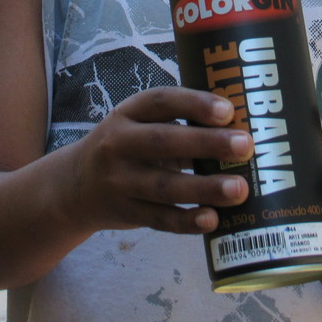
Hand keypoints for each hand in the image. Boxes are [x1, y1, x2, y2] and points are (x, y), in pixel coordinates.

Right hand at [70, 86, 253, 235]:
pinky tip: (213, 219)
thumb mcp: (139, 125)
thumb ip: (178, 123)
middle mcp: (118, 144)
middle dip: (207, 143)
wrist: (76, 185)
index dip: (194, 103)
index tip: (227, 110)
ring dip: (205, 188)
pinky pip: (159, 219)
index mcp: (128, 113)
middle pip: (164, 141)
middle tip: (245, 145)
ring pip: (165, 185)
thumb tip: (240, 127)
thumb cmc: (127, 147)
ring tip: (240, 188)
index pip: (161, 101)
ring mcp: (119, 181)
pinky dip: (187, 221)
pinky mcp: (126, 212)